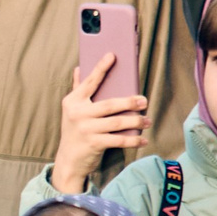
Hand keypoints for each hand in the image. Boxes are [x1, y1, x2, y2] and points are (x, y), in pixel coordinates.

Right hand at [51, 56, 148, 195]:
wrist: (69, 160)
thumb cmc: (74, 130)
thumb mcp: (72, 110)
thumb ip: (77, 89)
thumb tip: (78, 68)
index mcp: (73, 101)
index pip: (90, 82)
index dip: (101, 68)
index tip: (113, 56)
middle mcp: (78, 114)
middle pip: (110, 104)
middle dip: (130, 102)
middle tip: (144, 101)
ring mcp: (86, 129)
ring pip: (118, 123)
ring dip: (136, 121)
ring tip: (147, 120)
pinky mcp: (94, 144)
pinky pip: (119, 140)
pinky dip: (133, 140)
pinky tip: (143, 139)